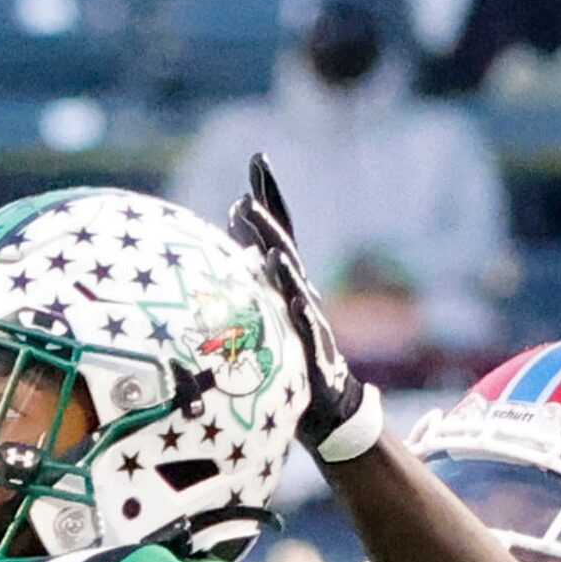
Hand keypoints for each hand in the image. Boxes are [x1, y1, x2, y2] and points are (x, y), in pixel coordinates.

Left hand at [227, 154, 382, 462]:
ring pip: (294, 287)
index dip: (270, 195)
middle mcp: (300, 292)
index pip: (280, 229)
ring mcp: (308, 320)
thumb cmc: (290, 348)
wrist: (326, 402)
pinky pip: (306, 328)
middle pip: (285, 251)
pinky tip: (290, 297)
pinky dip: (299, 310)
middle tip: (247, 200)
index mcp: (287, 279)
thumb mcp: (268, 301)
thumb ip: (253, 257)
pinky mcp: (312, 351)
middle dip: (268, 223)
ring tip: (264, 245)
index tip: (258, 160)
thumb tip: (234, 213)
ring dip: (280, 264)